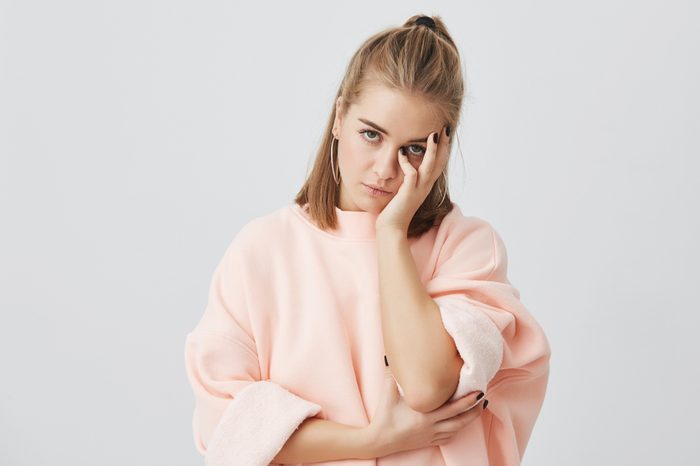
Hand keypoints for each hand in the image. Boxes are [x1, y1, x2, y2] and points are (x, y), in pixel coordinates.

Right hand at [366, 365, 486, 457]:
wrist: (380, 440)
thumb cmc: (385, 416)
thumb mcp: (388, 392)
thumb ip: (393, 374)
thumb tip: (394, 357)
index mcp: (425, 414)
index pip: (453, 407)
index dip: (467, 399)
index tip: (477, 389)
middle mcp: (432, 426)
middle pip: (461, 418)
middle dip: (474, 408)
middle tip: (483, 397)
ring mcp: (432, 435)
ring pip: (457, 428)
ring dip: (470, 419)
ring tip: (479, 408)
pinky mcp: (430, 441)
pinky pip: (449, 436)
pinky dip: (458, 428)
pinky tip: (461, 422)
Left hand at [375, 124, 450, 232]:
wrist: (392, 228)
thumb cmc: (396, 209)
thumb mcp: (406, 189)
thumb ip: (409, 177)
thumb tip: (406, 159)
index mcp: (426, 184)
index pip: (439, 163)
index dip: (443, 149)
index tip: (444, 133)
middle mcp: (425, 186)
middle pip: (440, 162)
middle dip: (444, 145)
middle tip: (446, 128)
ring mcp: (418, 190)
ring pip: (430, 167)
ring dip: (432, 151)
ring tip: (433, 134)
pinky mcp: (407, 194)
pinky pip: (411, 174)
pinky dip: (407, 163)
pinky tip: (401, 153)